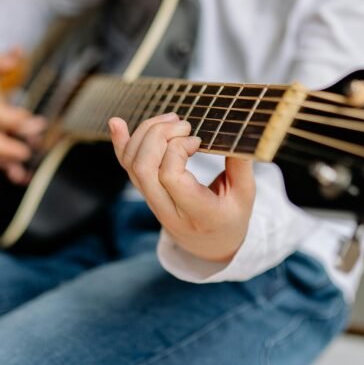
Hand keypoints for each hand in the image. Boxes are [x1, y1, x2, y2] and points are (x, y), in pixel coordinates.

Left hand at [108, 113, 255, 262]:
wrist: (210, 245)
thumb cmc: (230, 216)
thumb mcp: (245, 195)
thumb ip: (241, 165)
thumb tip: (240, 132)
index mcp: (197, 214)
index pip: (170, 177)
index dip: (178, 149)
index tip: (197, 140)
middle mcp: (169, 211)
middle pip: (144, 168)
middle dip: (159, 135)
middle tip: (183, 124)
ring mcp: (153, 202)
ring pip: (132, 165)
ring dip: (145, 133)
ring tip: (170, 119)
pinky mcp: (145, 192)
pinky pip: (126, 167)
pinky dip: (120, 143)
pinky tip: (117, 123)